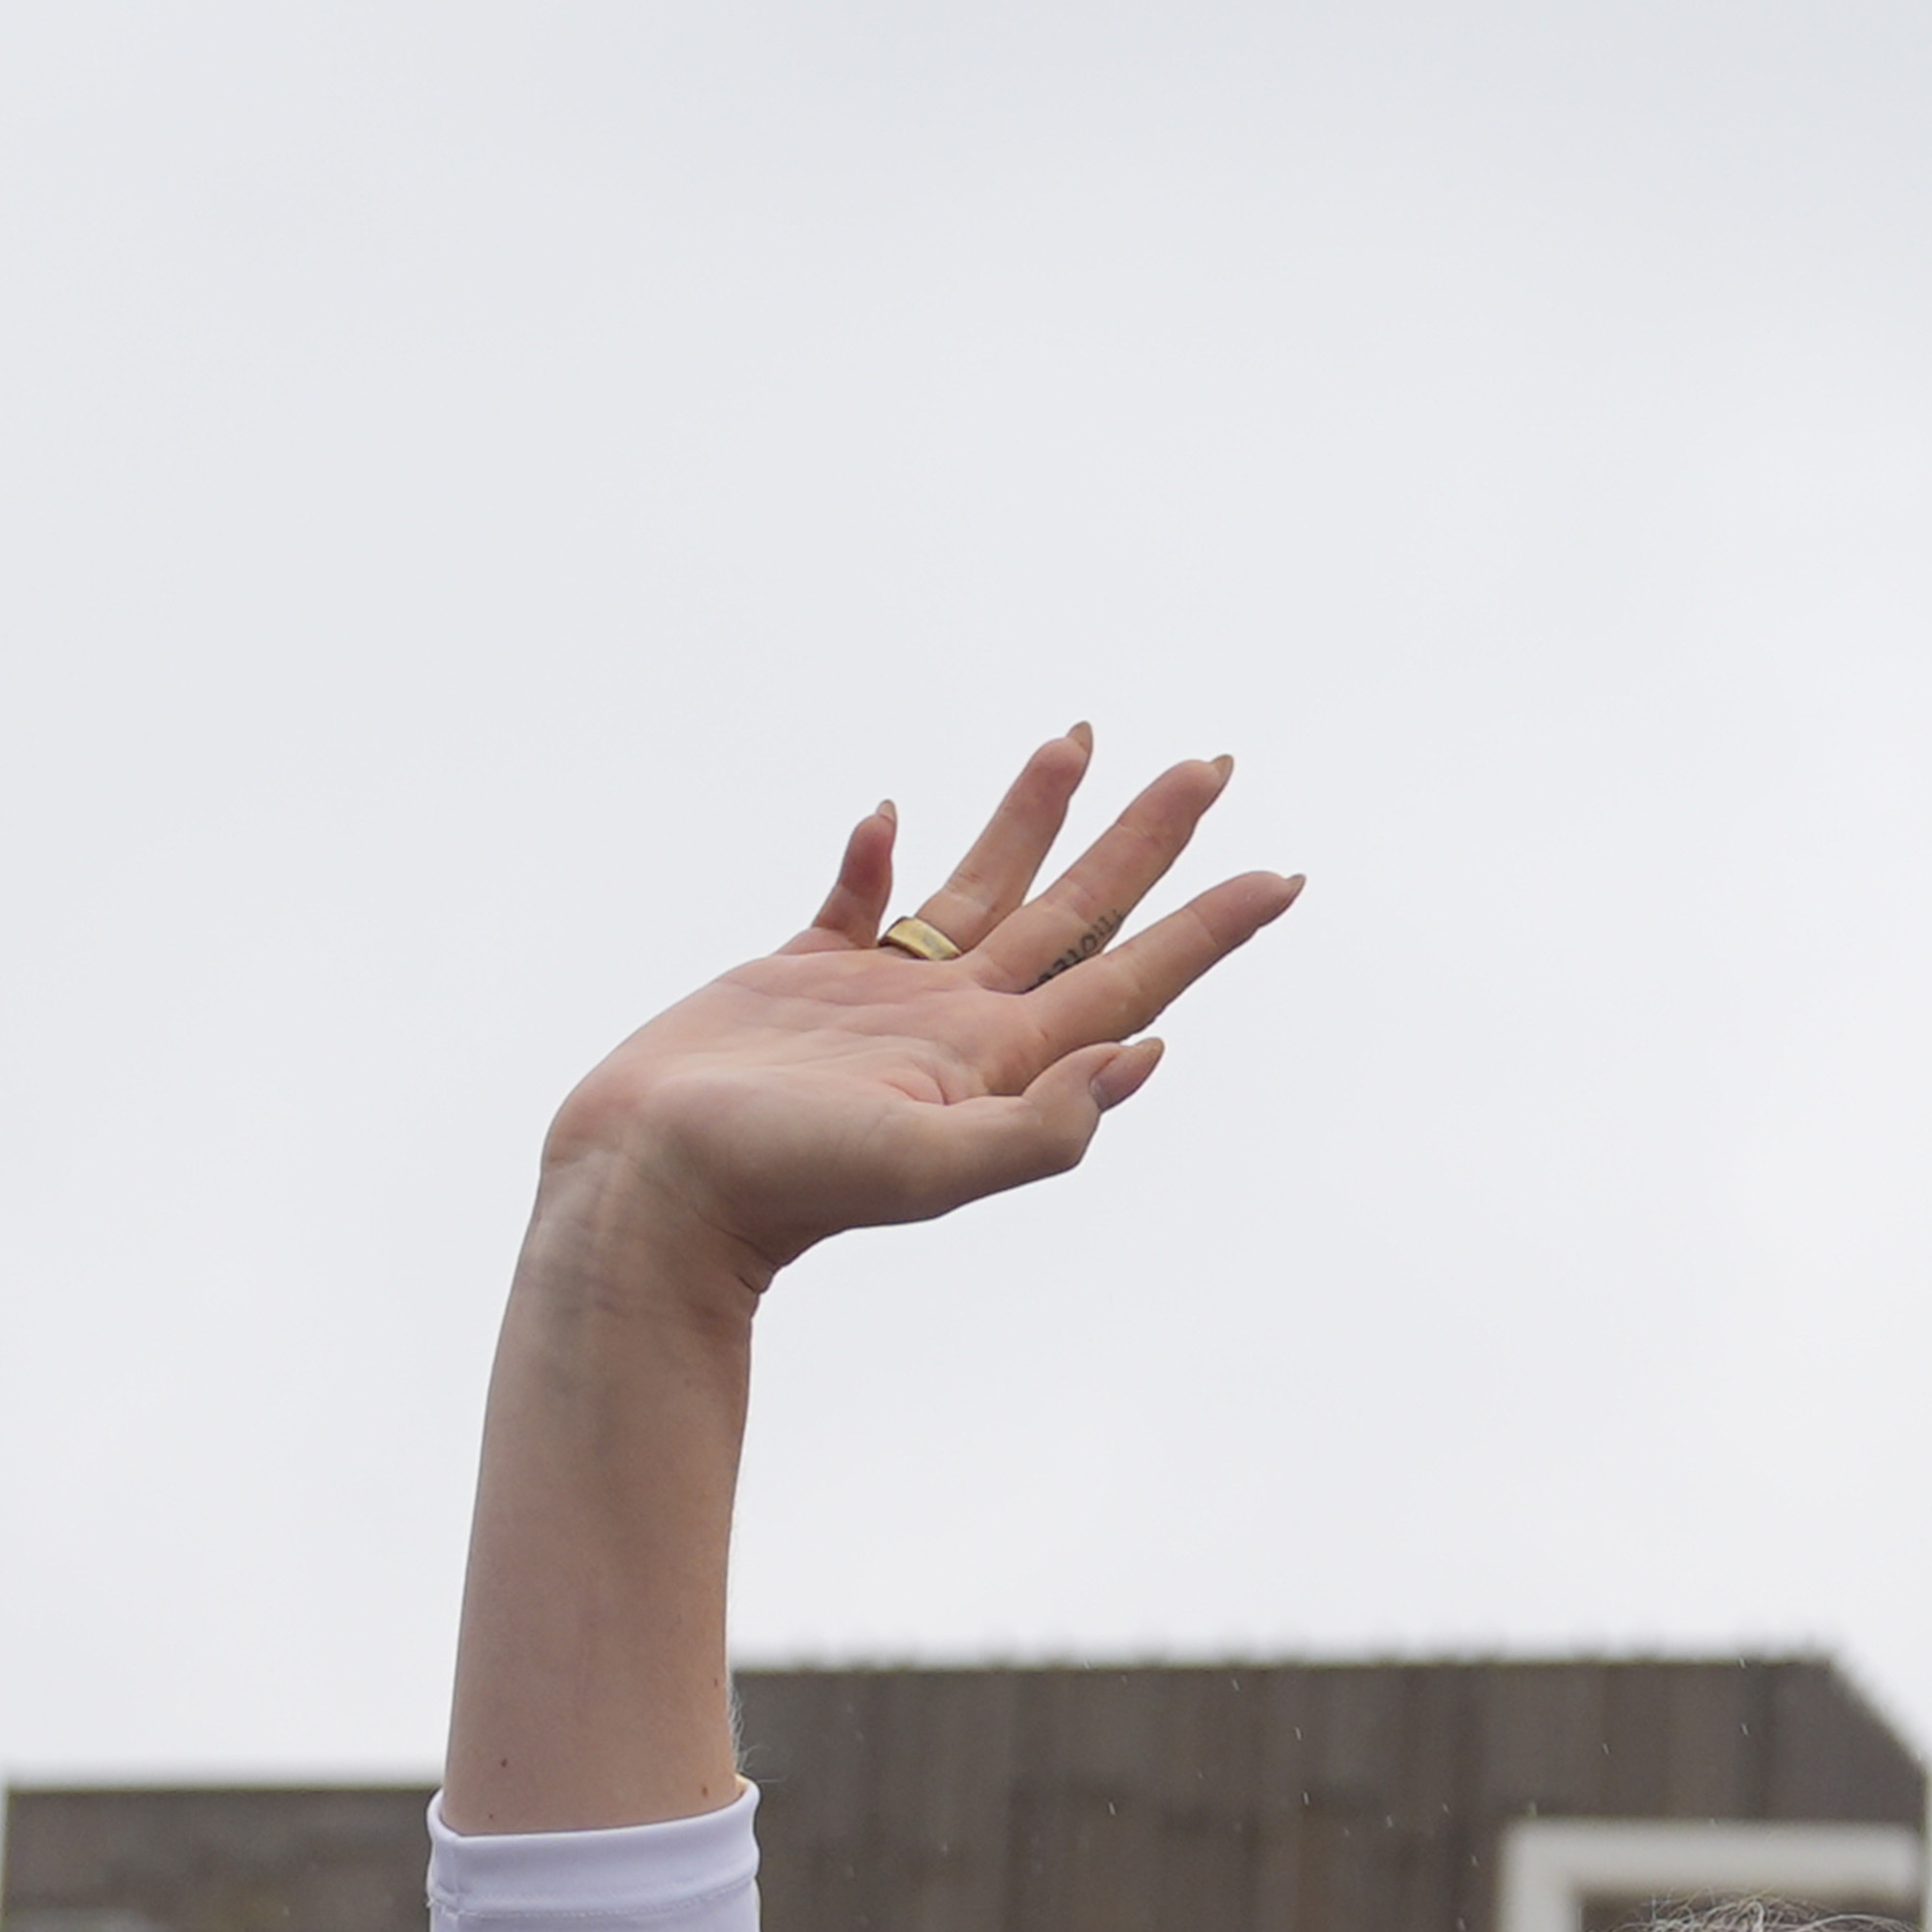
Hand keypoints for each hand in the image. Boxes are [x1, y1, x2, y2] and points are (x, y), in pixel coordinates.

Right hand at [525, 737, 1297, 1318]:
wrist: (649, 1191)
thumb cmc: (781, 1185)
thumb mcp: (927, 1169)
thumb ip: (1041, 1125)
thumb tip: (1149, 1056)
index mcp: (1001, 1060)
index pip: (1131, 977)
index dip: (1209, 930)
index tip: (1281, 877)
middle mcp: (959, 1024)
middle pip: (1079, 910)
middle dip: (1147, 838)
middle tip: (1213, 766)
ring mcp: (881, 999)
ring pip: (981, 884)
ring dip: (1032, 817)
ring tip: (1078, 740)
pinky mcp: (797, 978)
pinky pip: (858, 900)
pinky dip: (878, 858)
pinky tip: (888, 818)